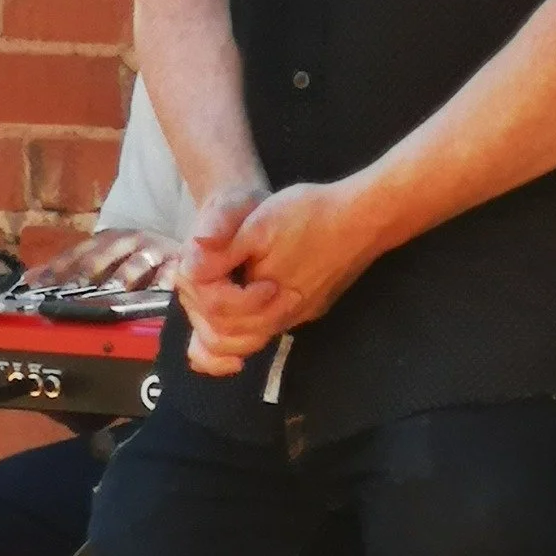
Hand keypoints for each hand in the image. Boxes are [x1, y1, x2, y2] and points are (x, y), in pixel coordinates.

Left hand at [20, 227, 180, 293]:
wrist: (177, 247)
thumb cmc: (134, 257)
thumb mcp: (102, 257)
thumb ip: (69, 267)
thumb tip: (29, 278)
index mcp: (105, 239)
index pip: (77, 253)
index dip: (57, 268)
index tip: (39, 286)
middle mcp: (126, 240)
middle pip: (102, 256)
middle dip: (86, 274)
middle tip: (70, 292)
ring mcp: (151, 250)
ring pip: (133, 264)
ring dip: (120, 278)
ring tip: (109, 293)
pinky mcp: (175, 261)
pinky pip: (168, 274)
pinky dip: (161, 283)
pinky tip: (154, 294)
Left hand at [176, 180, 377, 376]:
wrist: (365, 216)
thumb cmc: (310, 216)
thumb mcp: (259, 224)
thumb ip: (223, 249)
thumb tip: (190, 266)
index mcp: (266, 303)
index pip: (218, 318)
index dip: (203, 293)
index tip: (206, 266)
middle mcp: (285, 319)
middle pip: (233, 340)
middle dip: (209, 314)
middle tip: (204, 283)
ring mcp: (303, 315)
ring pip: (255, 337)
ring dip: (230, 322)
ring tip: (220, 293)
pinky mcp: (315, 305)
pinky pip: (276, 325)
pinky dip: (253, 320)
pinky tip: (252, 295)